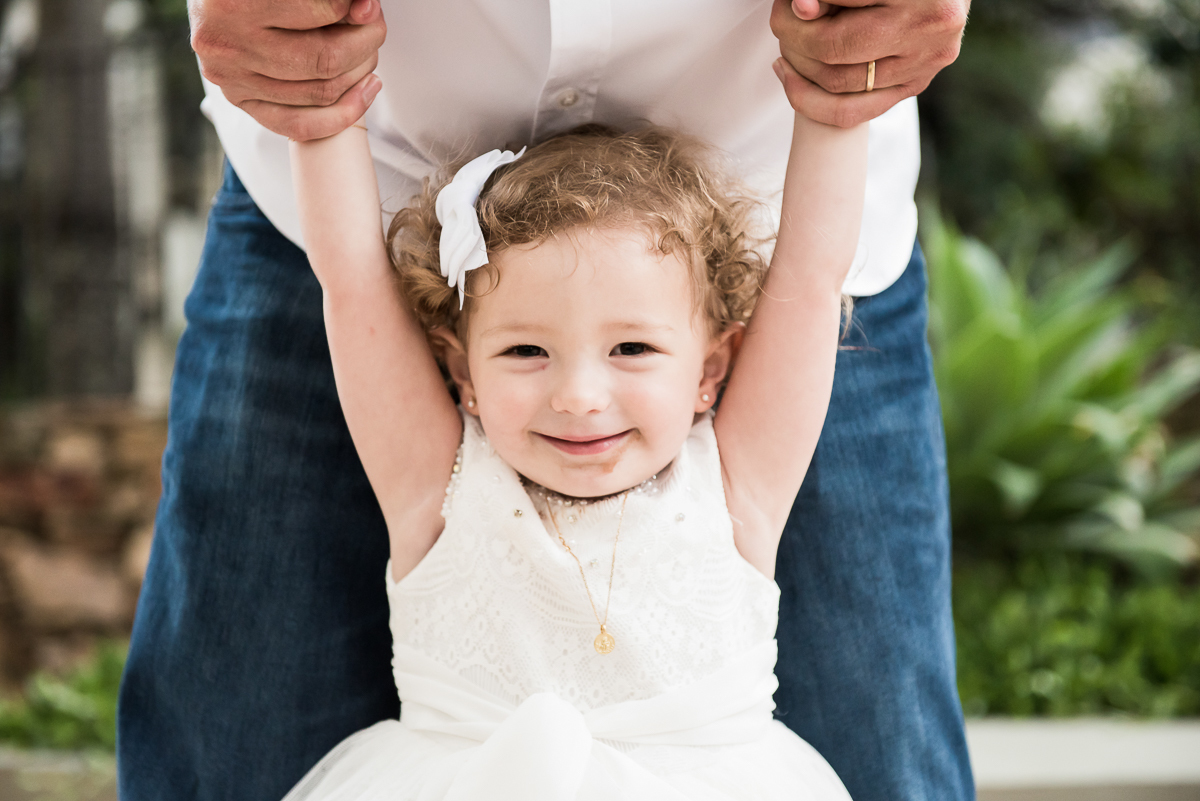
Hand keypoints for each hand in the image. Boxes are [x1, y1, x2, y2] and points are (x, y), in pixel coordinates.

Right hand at [189, 0, 386, 139]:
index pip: (322, 13)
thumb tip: (367, 11)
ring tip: (368, 52)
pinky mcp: (240, 99)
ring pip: (321, 92)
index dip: (359, 13)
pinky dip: (342, 114)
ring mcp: (232, 77)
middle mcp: (228, 44)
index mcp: (234, 3)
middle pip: (326, 60)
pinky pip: (299, 125)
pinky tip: (364, 91)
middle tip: (374, 27)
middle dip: (365, 44)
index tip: (369, 8)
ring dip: (359, 72)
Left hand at [770, 0, 968, 127]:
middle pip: (833, 48)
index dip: (798, 10)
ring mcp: (924, 62)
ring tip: (787, 43)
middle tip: (781, 21)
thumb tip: (800, 9)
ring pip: (836, 83)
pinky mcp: (915, 84)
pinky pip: (849, 112)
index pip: (839, 3)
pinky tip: (788, 77)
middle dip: (794, 36)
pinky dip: (809, 100)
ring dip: (798, 63)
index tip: (784, 6)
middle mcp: (928, 27)